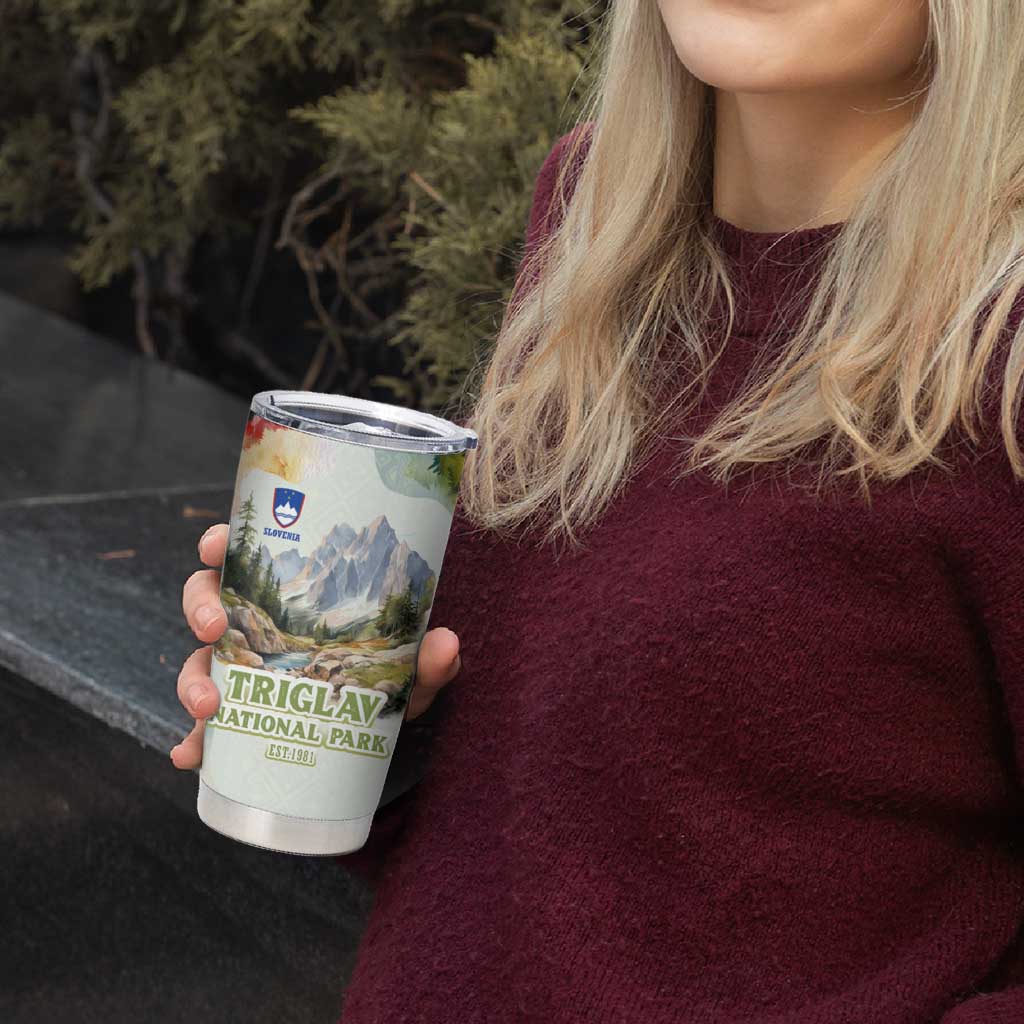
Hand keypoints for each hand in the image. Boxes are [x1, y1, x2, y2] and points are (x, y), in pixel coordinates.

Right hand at [169, 523, 461, 768]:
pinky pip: (204, 730)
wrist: (376, 737)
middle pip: (206, 601)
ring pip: (198, 662)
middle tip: (214, 630)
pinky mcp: (238, 720)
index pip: (245, 557)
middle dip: (200, 610)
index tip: (214, 545)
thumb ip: (426, 659)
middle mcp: (257, 628)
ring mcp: (241, 673)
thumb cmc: (384, 683)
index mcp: (287, 598)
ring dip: (192, 680)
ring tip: (208, 707)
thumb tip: (446, 644)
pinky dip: (194, 743)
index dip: (219, 544)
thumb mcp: (408, 671)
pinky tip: (192, 757)